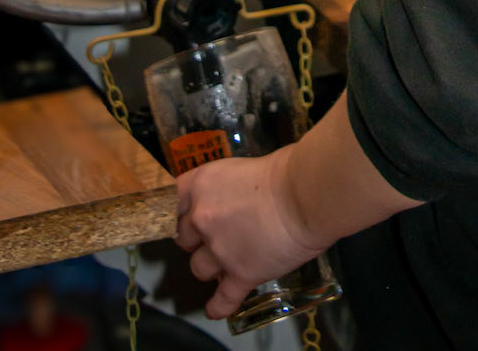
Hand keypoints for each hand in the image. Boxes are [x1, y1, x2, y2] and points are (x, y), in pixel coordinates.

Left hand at [176, 144, 320, 319]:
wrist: (306, 195)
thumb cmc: (284, 171)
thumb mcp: (241, 168)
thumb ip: (226, 188)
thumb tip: (231, 201)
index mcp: (201, 185)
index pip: (171, 203)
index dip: (181, 212)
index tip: (186, 218)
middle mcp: (202, 218)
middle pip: (184, 238)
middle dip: (198, 238)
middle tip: (219, 234)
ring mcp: (219, 250)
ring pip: (199, 268)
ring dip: (212, 265)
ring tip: (230, 259)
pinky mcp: (240, 275)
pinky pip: (222, 299)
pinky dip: (219, 306)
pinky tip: (215, 308)